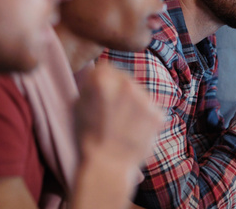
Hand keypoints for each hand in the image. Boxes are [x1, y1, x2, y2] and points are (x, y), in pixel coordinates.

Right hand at [74, 62, 164, 178]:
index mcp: (103, 78)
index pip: (107, 68)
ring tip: (123, 127)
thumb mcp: (77, 105)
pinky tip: (134, 133)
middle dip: (120, 93)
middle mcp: (126, 83)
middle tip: (113, 115)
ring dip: (134, 106)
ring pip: (141, 95)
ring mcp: (145, 98)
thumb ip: (89, 85)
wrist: (107, 167)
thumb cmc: (87, 138)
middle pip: (125, 80)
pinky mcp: (158, 114)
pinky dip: (145, 120)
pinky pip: (152, 111)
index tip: (102, 96)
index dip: (103, 82)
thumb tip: (97, 75)